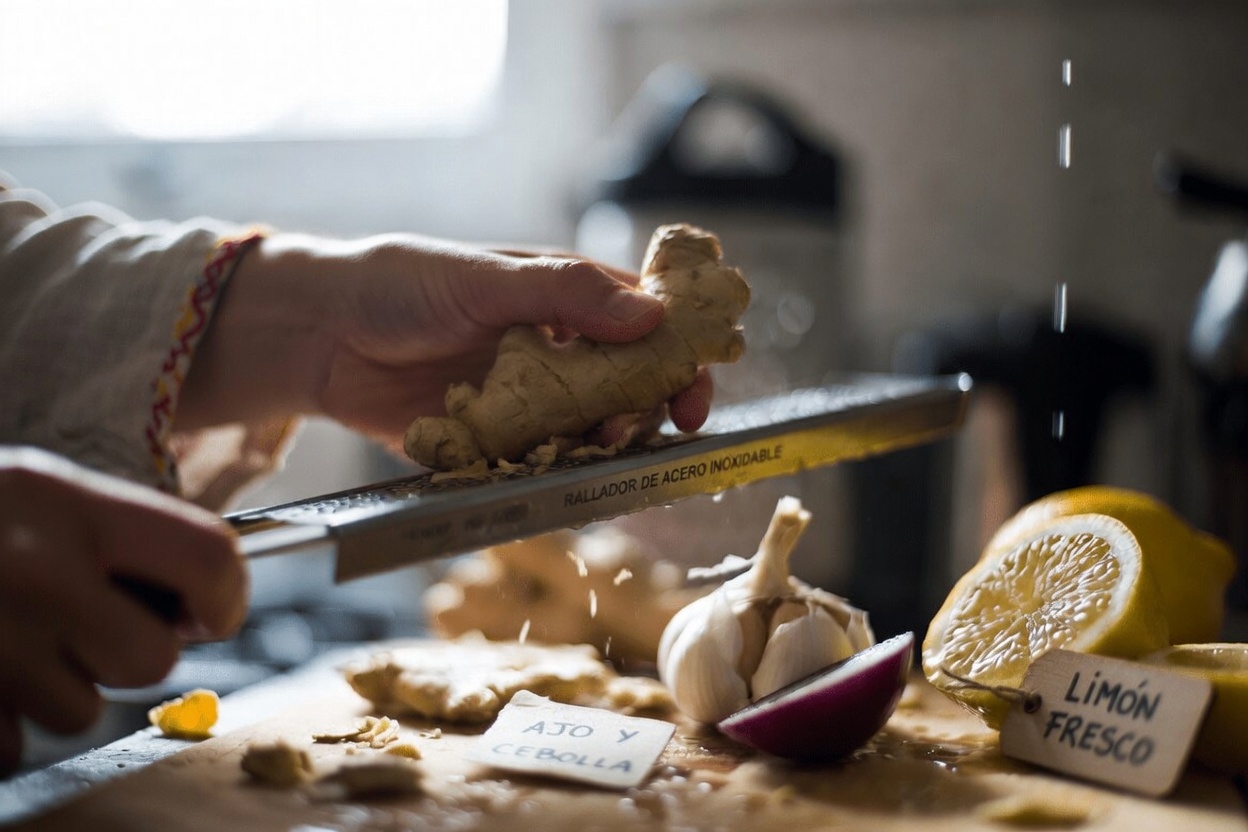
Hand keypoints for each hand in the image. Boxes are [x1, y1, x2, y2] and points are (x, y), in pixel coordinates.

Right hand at [0, 447, 245, 774]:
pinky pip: (9, 747)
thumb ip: (115, 530)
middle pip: (152, 658)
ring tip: (0, 636)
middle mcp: (36, 573)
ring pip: (81, 711)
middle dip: (130, 651)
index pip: (209, 557)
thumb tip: (204, 588)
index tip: (210, 608)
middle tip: (86, 625)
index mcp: (66, 504)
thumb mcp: (32, 489)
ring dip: (53, 687)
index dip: (225, 594)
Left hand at [176, 234, 713, 451]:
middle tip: (644, 430)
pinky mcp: (492, 442)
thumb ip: (565, 294)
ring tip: (591, 450)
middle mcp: (556, 351)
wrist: (317, 335)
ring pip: (589, 431)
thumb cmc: (400, 283)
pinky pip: (536, 464)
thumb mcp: (484, 279)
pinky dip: (548, 473)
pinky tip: (545, 475)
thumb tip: (651, 317)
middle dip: (646, 410)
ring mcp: (527, 399)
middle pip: (628, 386)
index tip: (693, 388)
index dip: (679, 353)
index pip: (645, 323)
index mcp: (564, 297)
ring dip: (600, 445)